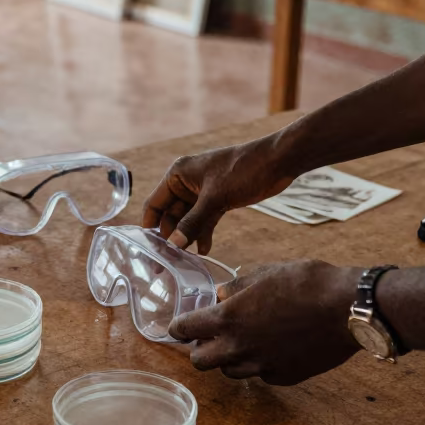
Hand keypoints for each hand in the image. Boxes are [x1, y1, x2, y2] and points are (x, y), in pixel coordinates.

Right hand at [142, 136, 295, 252]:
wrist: (276, 162)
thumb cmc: (243, 170)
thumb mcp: (215, 198)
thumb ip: (192, 222)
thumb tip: (174, 244)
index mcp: (178, 174)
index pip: (155, 203)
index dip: (150, 226)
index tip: (148, 249)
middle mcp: (186, 183)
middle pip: (171, 214)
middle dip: (171, 236)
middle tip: (168, 261)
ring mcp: (203, 192)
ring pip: (188, 220)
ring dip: (188, 237)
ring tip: (185, 260)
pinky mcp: (218, 200)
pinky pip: (204, 220)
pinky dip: (203, 233)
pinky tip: (204, 250)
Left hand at [168, 261, 361, 384]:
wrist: (348, 309)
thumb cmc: (308, 283)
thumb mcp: (267, 273)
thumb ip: (237, 287)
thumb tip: (220, 294)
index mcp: (229, 319)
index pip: (185, 330)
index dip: (179, 327)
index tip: (179, 325)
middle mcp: (240, 348)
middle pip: (200, 362)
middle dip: (199, 349)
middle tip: (210, 335)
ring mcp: (262, 366)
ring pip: (229, 372)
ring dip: (228, 358)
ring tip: (243, 340)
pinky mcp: (283, 377)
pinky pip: (259, 375)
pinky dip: (258, 364)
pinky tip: (272, 347)